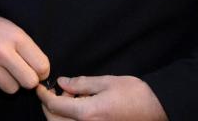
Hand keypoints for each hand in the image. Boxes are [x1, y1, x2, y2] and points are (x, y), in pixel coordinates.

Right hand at [0, 8, 49, 92]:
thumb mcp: (12, 29)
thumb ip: (27, 49)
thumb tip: (42, 72)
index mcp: (16, 37)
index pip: (42, 66)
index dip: (42, 71)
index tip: (37, 70)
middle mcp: (3, 52)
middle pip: (29, 82)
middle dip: (27, 80)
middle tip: (21, 73)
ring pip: (12, 89)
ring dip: (9, 82)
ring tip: (2, 69)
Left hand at [37, 75, 167, 120]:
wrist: (157, 110)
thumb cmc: (135, 94)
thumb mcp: (107, 82)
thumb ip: (81, 84)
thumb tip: (62, 83)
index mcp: (87, 114)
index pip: (55, 107)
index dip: (44, 96)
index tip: (40, 88)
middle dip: (50, 107)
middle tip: (59, 92)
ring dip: (60, 116)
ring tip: (72, 99)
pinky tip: (80, 109)